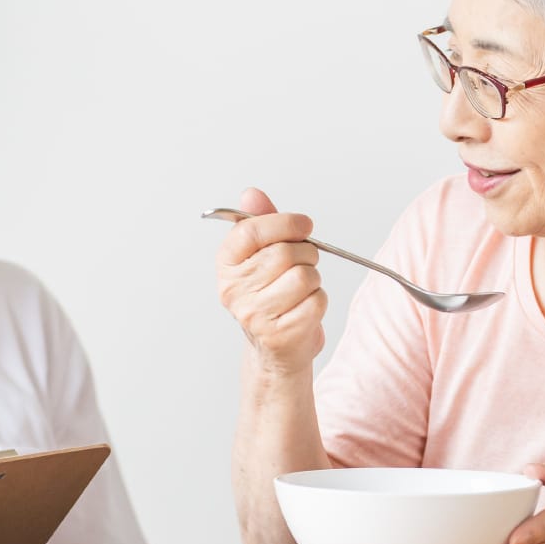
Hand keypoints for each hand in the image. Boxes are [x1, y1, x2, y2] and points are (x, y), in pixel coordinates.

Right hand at [214, 187, 326, 372]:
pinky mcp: (279, 335)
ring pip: (304, 277)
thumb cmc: (272, 294)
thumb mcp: (262, 255)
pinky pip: (316, 301)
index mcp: (226, 264)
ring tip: (302, 289)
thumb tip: (251, 194)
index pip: (250, 231)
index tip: (304, 225)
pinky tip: (304, 308)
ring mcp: (254, 315)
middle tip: (304, 262)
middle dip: (306, 253)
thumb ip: (260, 222)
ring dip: (313, 279)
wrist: (276, 348)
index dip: (284, 223)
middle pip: (284, 253)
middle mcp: (233, 290)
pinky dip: (318, 301)